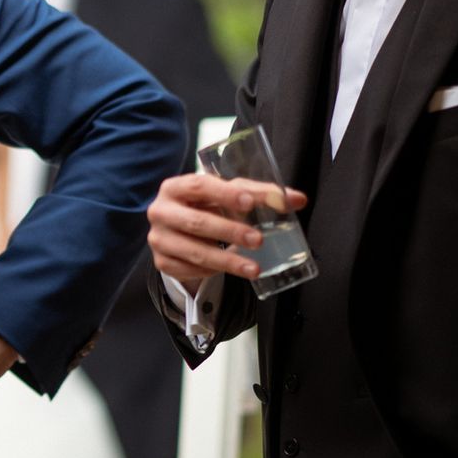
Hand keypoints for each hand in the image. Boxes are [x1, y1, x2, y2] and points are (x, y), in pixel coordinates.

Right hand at [147, 173, 306, 292]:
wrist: (179, 229)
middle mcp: (160, 211)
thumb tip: (298, 199)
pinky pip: (190, 270)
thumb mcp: (229, 196)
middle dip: (230, 231)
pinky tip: (230, 269)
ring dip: (227, 260)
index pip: (199, 186)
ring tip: (254, 268)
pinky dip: (213, 271)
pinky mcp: (162, 262)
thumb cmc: (208, 206)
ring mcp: (158, 238)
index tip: (249, 203)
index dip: (224, 194)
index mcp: (175, 187)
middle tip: (258, 240)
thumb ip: (260, 195)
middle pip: (196, 222)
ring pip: (195, 252)